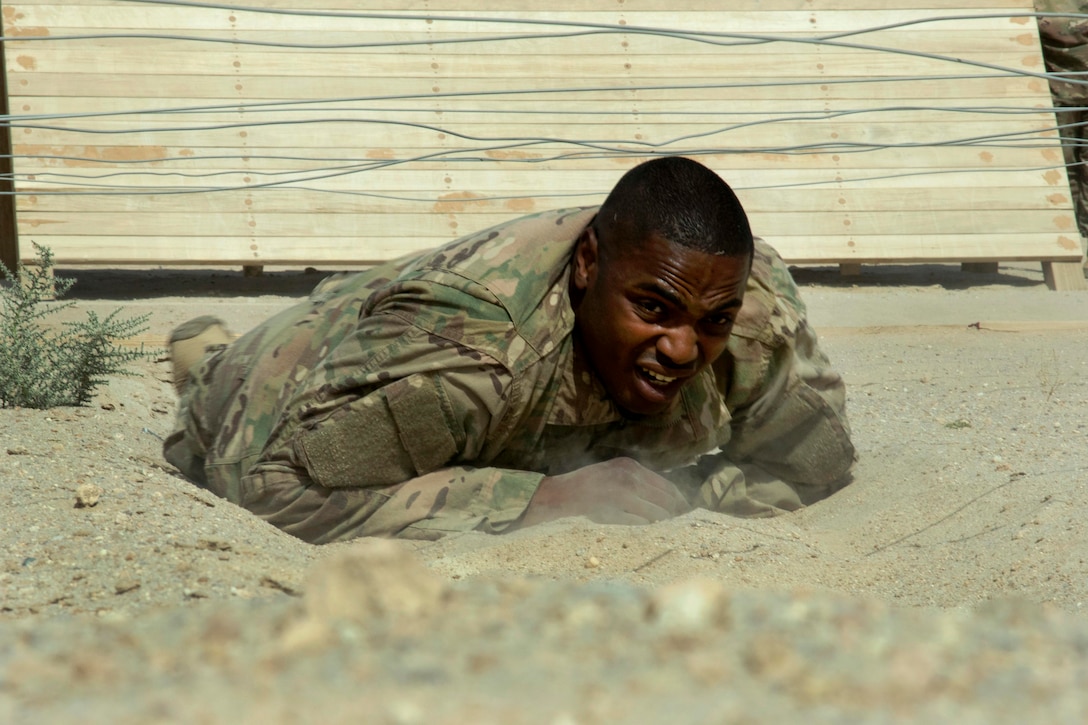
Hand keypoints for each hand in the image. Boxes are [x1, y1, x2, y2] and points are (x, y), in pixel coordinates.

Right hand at [514, 457, 691, 528]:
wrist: (559, 495)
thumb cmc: (586, 487)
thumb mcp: (613, 474)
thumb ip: (637, 482)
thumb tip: (666, 500)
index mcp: (630, 466)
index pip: (666, 485)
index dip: (678, 500)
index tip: (684, 511)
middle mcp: (629, 476)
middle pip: (665, 500)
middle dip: (674, 514)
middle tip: (680, 525)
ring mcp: (622, 493)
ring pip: (656, 514)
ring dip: (661, 523)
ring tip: (664, 531)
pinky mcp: (615, 509)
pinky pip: (640, 524)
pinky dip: (645, 528)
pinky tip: (644, 532)